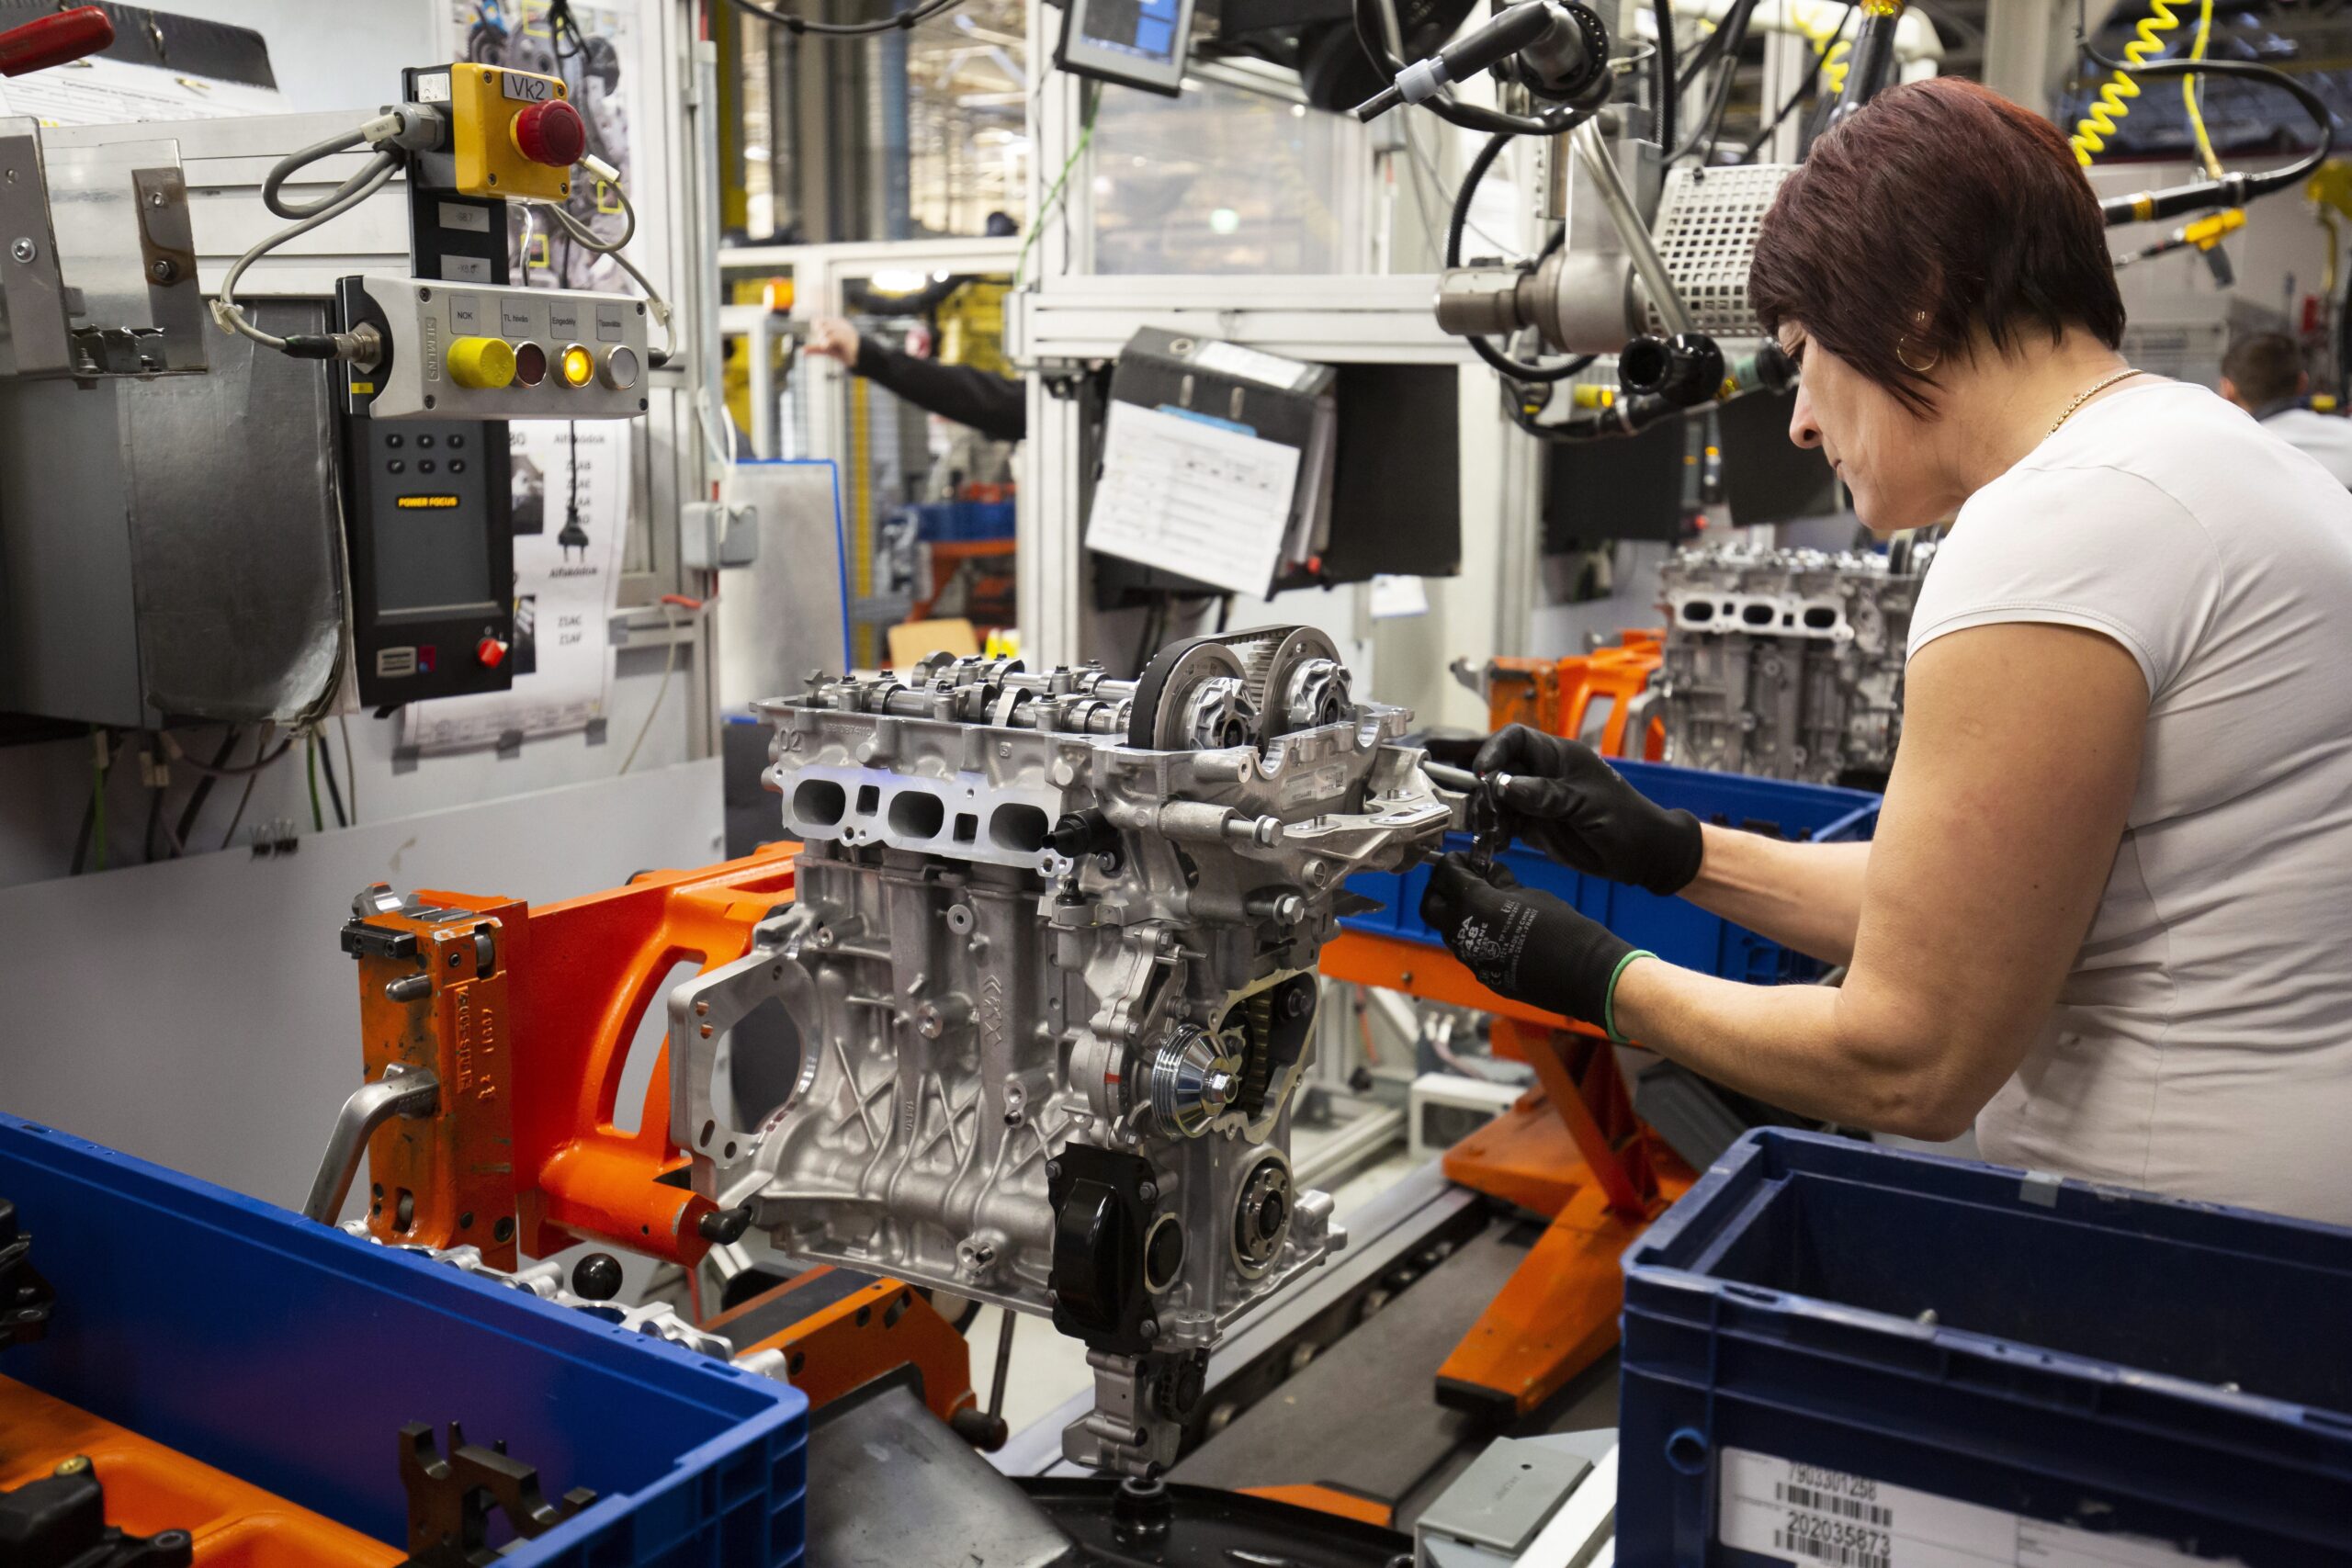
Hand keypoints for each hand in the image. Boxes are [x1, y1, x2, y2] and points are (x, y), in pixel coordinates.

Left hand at [804, 317, 861, 364]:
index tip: (817, 332)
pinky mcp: (847, 338)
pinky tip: (824, 346)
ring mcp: (844, 330)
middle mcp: (840, 324)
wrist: (860, 357)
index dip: (816, 325)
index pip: (820, 320)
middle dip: (820, 333)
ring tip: (824, 346)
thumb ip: (815, 349)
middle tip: (822, 343)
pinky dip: (827, 341)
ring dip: (823, 338)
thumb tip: (802, 352)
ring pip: (827, 330)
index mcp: (836, 323)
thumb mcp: (827, 349)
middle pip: (823, 324)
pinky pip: (833, 336)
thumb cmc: (843, 352)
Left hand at [1419, 852, 1632, 1024]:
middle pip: (1430, 905)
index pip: (1444, 874)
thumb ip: (1501, 884)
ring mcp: (1469, 958)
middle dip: (1440, 888)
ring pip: (1446, 930)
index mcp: (1472, 903)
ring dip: (1456, 913)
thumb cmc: (1562, 928)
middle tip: (1462, 880)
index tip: (1465, 859)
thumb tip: (1489, 874)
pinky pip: (1467, 950)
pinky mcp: (1482, 975)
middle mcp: (1461, 932)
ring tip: (1484, 904)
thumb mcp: (1529, 894)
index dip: (1453, 862)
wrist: (1581, 974)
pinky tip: (1497, 930)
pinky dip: (1473, 935)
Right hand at [1473, 725, 1703, 895]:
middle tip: (1483, 810)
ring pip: (1498, 799)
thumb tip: (1505, 786)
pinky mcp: (1534, 826)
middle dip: (1486, 787)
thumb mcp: (1587, 805)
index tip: (1482, 773)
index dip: (1495, 749)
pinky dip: (1497, 831)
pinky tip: (1499, 842)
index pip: (1516, 738)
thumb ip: (1547, 795)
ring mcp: (1536, 801)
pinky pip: (1505, 824)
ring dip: (1489, 813)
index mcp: (1558, 757)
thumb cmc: (1624, 820)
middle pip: (1500, 769)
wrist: (1643, 855)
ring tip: (1491, 831)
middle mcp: (1542, 775)